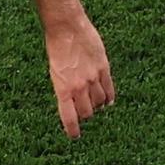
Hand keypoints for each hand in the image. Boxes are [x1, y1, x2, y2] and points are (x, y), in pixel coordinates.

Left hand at [46, 15, 114, 137]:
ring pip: (100, 102)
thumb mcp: (55, 71)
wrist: (67, 27)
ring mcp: (93, 78)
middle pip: (87, 112)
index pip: (69, 117)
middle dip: (85, 115)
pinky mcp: (104, 68)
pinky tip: (108, 101)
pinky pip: (109, 90)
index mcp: (62, 88)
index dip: (73, 129)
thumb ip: (65, 87)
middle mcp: (78, 86)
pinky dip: (109, 98)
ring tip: (95, 104)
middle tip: (84, 114)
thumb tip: (73, 102)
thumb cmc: (56, 47)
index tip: (75, 136)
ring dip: (98, 106)